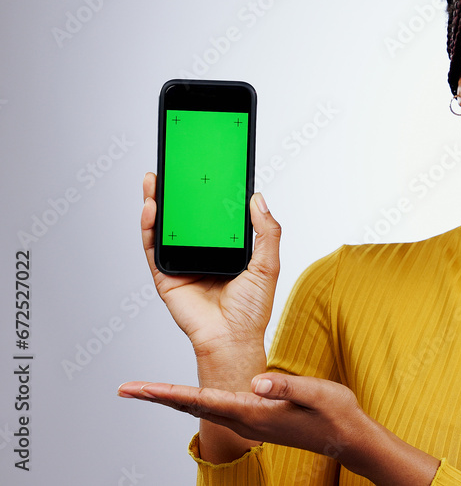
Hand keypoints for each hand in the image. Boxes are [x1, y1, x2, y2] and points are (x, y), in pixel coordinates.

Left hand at [118, 374, 439, 485]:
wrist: (348, 438)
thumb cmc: (336, 415)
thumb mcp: (318, 394)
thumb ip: (287, 387)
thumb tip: (256, 382)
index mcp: (255, 413)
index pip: (203, 400)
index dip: (169, 393)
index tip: (141, 389)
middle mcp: (246, 420)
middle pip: (192, 406)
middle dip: (158, 396)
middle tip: (127, 389)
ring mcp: (250, 421)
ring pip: (201, 408)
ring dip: (172, 398)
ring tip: (147, 390)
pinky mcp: (256, 418)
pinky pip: (216, 408)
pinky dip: (194, 399)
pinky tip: (189, 395)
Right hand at [139, 172, 278, 461]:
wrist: (232, 339)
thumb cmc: (252, 309)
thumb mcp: (267, 263)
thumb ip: (267, 231)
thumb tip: (258, 197)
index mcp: (225, 248)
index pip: (213, 214)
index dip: (207, 191)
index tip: (206, 166)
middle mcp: (201, 252)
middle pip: (184, 216)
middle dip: (177, 191)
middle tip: (173, 165)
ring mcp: (182, 263)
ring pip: (165, 228)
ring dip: (157, 202)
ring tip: (155, 180)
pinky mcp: (165, 276)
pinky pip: (152, 248)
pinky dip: (149, 227)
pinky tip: (151, 208)